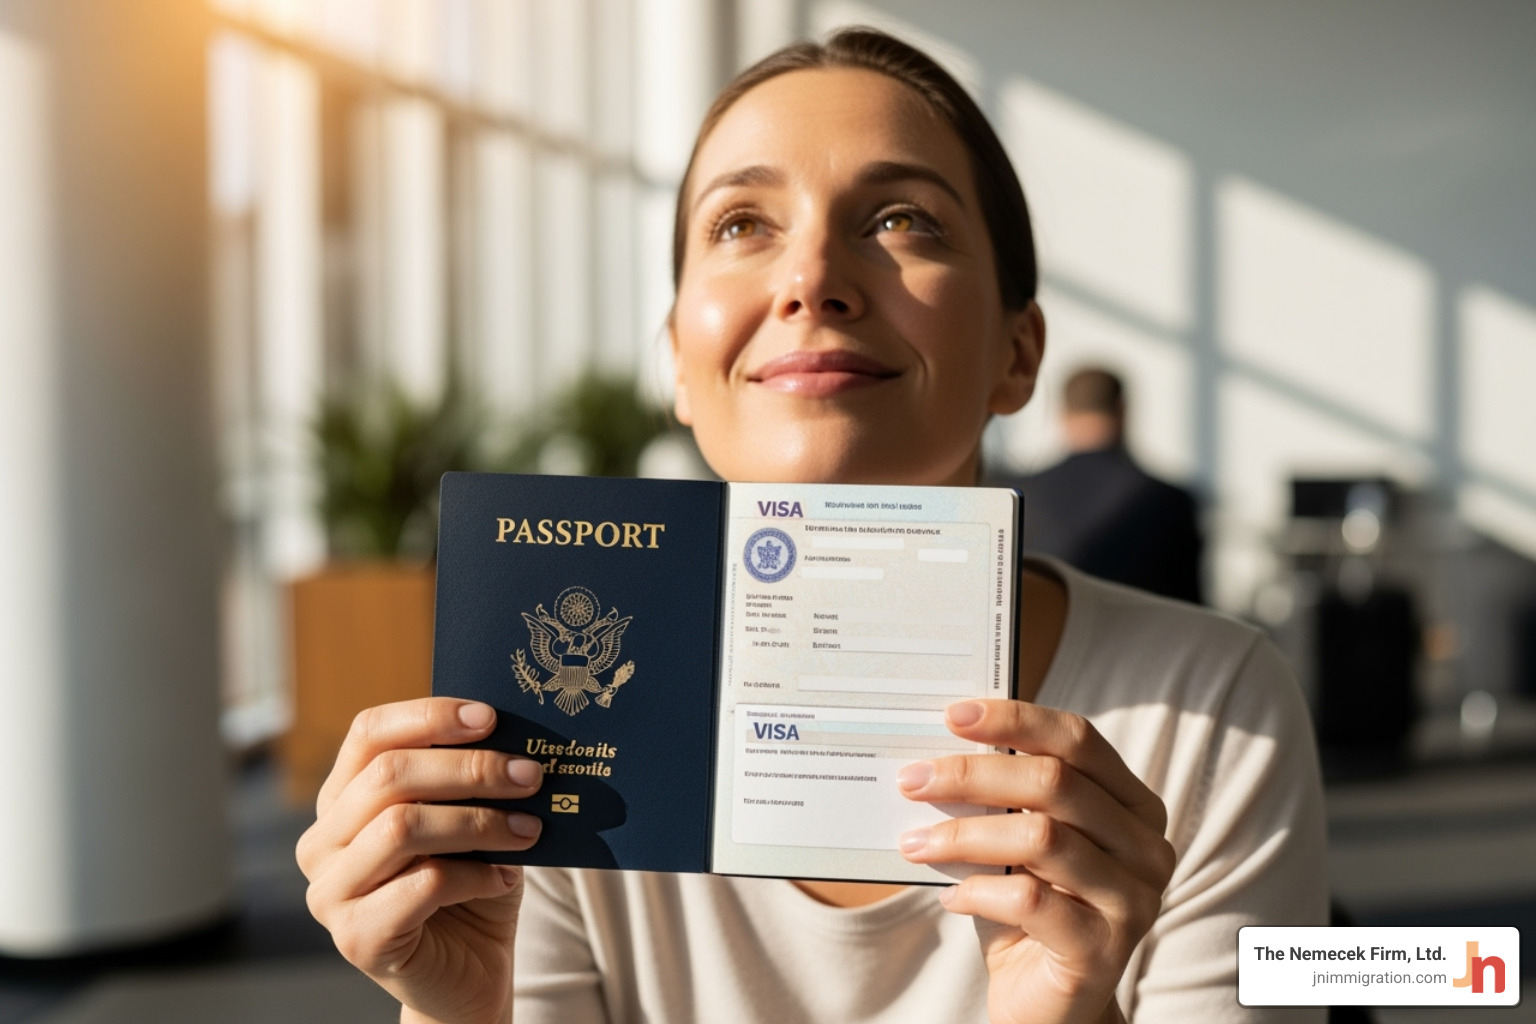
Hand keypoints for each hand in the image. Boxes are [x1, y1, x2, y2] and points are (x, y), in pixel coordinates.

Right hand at [296, 698, 544, 1023]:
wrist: (469, 976)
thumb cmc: (470, 888)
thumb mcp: (471, 821)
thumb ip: (471, 781)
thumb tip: (515, 739)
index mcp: (342, 798)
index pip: (369, 732)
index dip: (428, 716)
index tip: (489, 717)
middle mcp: (322, 841)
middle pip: (388, 776)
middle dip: (469, 769)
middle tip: (530, 776)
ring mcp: (330, 892)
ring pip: (401, 827)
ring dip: (479, 822)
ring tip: (529, 830)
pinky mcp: (356, 937)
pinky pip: (422, 884)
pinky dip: (476, 875)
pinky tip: (506, 878)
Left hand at [896, 700, 1174, 1023]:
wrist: (1051, 1004)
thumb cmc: (1030, 909)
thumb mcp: (1018, 843)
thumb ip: (1003, 798)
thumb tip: (938, 752)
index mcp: (1133, 805)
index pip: (1078, 740)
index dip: (1016, 720)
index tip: (954, 714)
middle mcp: (1147, 847)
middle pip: (1055, 782)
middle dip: (972, 775)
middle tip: (912, 780)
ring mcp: (1133, 900)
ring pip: (1042, 837)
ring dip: (964, 835)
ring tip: (915, 842)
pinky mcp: (1104, 950)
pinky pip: (1032, 901)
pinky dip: (979, 892)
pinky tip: (951, 897)